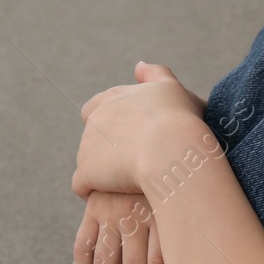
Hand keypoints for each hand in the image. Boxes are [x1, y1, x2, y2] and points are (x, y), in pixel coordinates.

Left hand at [72, 61, 206, 200]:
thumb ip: (155, 74)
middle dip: (107, 152)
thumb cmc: (180, 120)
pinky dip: (94, 191)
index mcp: (113, 99)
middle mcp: (95, 120)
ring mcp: (87, 147)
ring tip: (129, 184)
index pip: (94, 109)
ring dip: (103, 173)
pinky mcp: (86, 173)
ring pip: (88, 163)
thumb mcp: (172, 88)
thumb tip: (138, 66)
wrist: (172, 149)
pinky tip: (113, 197)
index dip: (109, 126)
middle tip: (135, 165)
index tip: (130, 139)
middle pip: (92, 140)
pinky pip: (82, 186)